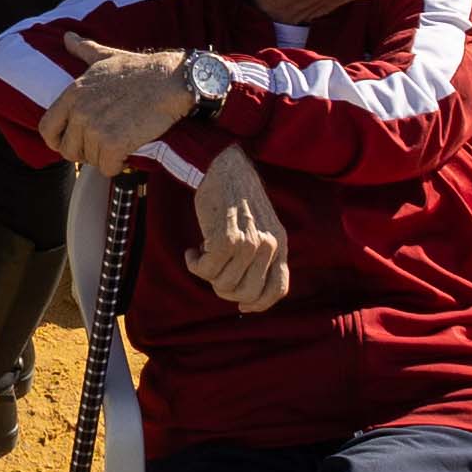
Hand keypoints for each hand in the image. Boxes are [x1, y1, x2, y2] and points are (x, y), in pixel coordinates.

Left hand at [43, 37, 195, 175]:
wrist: (170, 81)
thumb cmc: (140, 70)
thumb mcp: (106, 56)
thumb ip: (83, 50)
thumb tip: (67, 37)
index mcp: (73, 93)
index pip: (46, 129)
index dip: (58, 139)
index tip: (74, 141)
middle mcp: (80, 112)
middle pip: (68, 150)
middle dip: (85, 152)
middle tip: (104, 143)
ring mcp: (96, 129)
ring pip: (90, 161)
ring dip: (105, 157)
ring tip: (120, 142)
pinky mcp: (115, 144)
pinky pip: (108, 168)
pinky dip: (118, 165)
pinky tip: (128, 152)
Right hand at [187, 147, 291, 311]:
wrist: (224, 165)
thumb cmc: (236, 197)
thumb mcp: (260, 224)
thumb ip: (260, 253)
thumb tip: (243, 291)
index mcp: (280, 243)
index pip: (278, 289)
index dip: (259, 303)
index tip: (241, 305)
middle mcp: (269, 246)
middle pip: (246, 293)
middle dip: (225, 290)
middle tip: (212, 273)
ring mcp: (249, 244)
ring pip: (223, 284)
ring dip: (206, 274)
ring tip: (202, 254)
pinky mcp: (226, 239)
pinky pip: (206, 270)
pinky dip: (194, 264)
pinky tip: (191, 251)